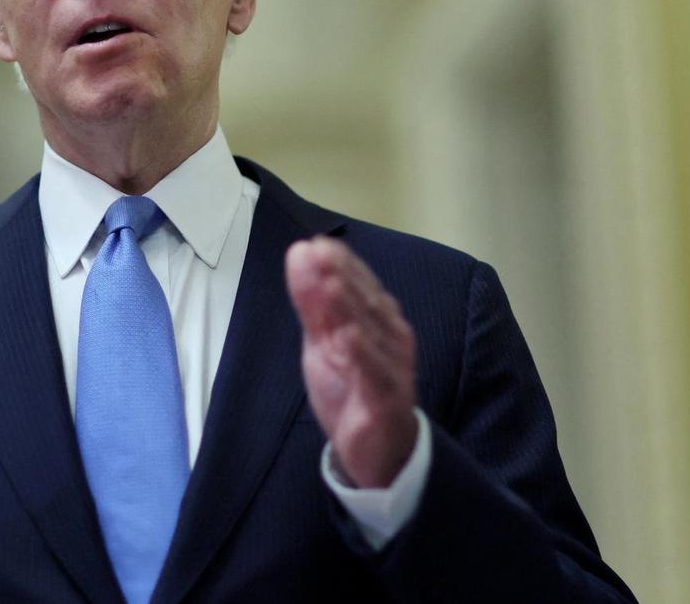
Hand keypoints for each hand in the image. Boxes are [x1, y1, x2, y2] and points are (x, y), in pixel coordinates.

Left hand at [285, 237, 416, 487]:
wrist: (378, 446)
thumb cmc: (352, 384)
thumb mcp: (323, 340)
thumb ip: (312, 300)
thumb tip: (300, 251)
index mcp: (376, 318)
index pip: (358, 283)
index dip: (339, 263)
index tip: (316, 244)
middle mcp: (389, 336)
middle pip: (364, 303)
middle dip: (341, 277)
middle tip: (319, 252)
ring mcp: (390, 367)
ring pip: (370, 334)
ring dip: (350, 308)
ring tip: (330, 285)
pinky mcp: (386, 400)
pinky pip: (375, 376)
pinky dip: (363, 356)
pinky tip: (348, 338)